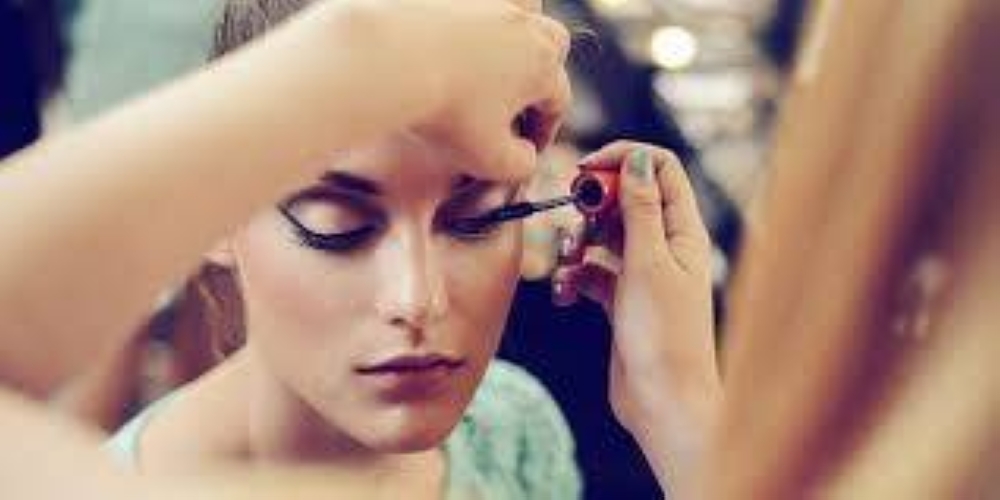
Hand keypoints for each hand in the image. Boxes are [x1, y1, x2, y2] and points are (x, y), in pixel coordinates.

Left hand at [304, 0, 571, 180]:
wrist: (393, 60)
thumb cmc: (442, 110)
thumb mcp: (488, 159)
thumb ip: (519, 166)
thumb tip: (526, 157)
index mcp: (542, 68)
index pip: (557, 102)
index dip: (545, 130)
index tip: (526, 147)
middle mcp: (525, 28)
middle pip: (553, 46)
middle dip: (545, 73)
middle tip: (520, 100)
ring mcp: (492, 3)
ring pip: (528, 10)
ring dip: (525, 33)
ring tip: (504, 55)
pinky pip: (484, 0)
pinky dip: (485, 13)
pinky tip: (468, 31)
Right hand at [553, 142, 720, 488]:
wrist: (662, 402)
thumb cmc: (664, 336)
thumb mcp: (647, 263)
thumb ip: (639, 209)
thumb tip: (637, 159)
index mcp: (683, 231)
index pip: (659, 169)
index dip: (622, 160)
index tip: (587, 171)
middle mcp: (666, 247)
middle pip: (624, 200)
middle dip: (592, 206)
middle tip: (574, 221)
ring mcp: (643, 274)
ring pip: (603, 236)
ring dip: (578, 243)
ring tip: (569, 263)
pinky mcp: (622, 299)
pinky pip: (593, 271)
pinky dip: (576, 276)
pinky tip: (567, 293)